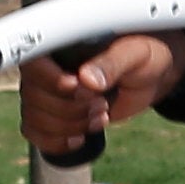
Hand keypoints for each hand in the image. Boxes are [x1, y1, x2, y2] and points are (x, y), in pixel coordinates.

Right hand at [19, 31, 184, 155]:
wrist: (152, 75)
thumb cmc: (144, 54)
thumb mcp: (135, 54)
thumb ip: (111, 63)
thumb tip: (87, 79)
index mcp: (61, 42)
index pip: (33, 62)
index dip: (51, 80)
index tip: (78, 86)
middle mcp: (47, 65)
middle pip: (33, 96)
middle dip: (70, 109)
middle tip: (103, 104)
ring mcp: (46, 90)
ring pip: (34, 117)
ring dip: (68, 126)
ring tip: (101, 117)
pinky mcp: (52, 112)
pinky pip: (35, 132)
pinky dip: (55, 141)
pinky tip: (79, 138)